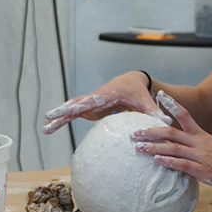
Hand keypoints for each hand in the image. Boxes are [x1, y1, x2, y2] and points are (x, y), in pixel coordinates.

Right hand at [41, 71, 171, 133]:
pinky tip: (52, 127)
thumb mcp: (146, 101)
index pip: (90, 101)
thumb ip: (153, 112)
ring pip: (71, 109)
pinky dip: (63, 120)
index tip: (67, 111)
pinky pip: (74, 115)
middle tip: (46, 120)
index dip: (78, 106)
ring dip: (58, 118)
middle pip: (75, 104)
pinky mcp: (90, 109)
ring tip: (45, 129)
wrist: (132, 82)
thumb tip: (166, 123)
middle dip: (61, 112)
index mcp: (106, 95)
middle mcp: (95, 97)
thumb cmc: (139, 91)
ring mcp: (91, 103)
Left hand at [132, 91, 211, 189]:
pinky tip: (157, 161)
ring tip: (139, 147)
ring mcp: (200, 156)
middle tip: (134, 132)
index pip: (185, 115)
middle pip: (171, 132)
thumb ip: (197, 148)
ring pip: (173, 148)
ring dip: (154, 148)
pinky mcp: (202, 170)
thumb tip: (183, 152)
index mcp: (201, 136)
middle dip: (151, 132)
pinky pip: (183, 164)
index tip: (160, 94)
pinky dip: (169, 162)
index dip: (172, 104)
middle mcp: (199, 143)